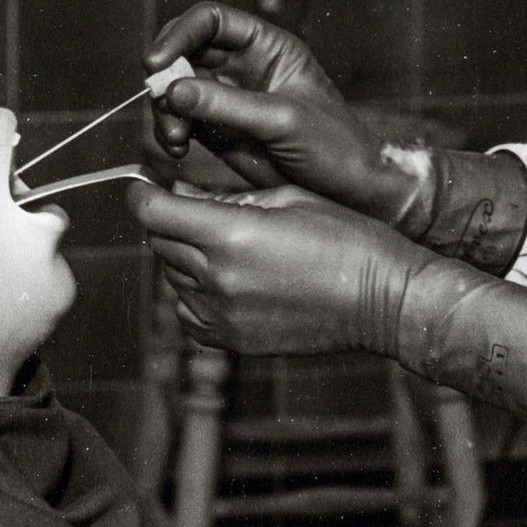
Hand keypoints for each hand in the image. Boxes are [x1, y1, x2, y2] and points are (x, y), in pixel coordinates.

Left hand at [130, 183, 526, 419]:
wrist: (383, 300)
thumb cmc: (346, 237)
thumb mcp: (287, 197)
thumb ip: (227, 196)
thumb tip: (182, 193)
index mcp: (229, 234)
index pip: (153, 212)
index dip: (143, 194)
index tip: (147, 186)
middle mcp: (217, 277)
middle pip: (160, 243)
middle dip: (169, 221)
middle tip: (194, 208)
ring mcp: (223, 314)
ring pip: (173, 279)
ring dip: (184, 257)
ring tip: (222, 245)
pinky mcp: (233, 340)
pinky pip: (190, 314)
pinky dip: (196, 295)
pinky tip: (227, 281)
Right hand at [144, 1, 421, 217]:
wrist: (351, 191)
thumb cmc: (335, 145)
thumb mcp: (283, 119)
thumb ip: (228, 104)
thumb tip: (174, 89)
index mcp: (267, 46)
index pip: (211, 21)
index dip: (179, 34)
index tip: (156, 62)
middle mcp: (243, 66)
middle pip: (184, 52)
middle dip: (166, 76)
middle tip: (162, 104)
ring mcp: (228, 98)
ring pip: (177, 89)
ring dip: (165, 111)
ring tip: (175, 141)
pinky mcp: (218, 130)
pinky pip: (181, 121)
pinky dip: (171, 133)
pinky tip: (178, 150)